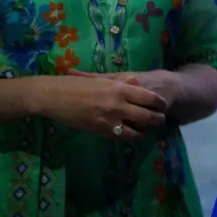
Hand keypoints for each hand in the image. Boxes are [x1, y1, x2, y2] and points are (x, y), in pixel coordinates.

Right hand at [31, 72, 167, 139]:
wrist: (53, 97)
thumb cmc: (76, 84)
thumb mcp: (101, 79)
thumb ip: (121, 82)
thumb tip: (136, 81)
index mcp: (120, 89)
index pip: (150, 98)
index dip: (160, 103)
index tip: (163, 105)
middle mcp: (118, 105)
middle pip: (147, 116)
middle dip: (157, 119)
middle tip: (161, 120)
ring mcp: (109, 120)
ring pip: (135, 131)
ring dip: (143, 131)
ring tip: (146, 130)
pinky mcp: (99, 131)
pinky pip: (119, 136)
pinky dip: (126, 136)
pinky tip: (128, 134)